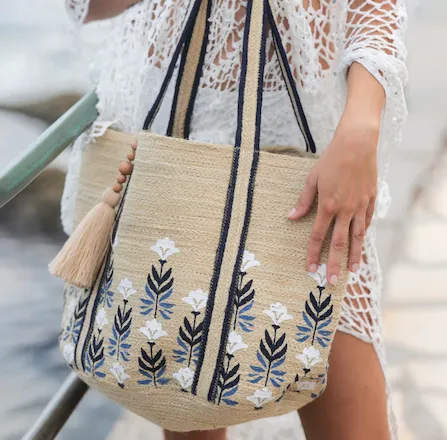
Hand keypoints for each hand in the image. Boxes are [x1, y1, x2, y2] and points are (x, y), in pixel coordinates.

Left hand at [288, 120, 377, 284]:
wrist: (357, 144)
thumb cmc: (331, 160)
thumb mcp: (312, 179)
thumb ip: (303, 201)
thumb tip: (291, 217)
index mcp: (328, 206)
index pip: (317, 236)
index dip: (312, 254)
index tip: (310, 268)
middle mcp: (345, 210)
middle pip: (339, 243)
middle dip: (334, 264)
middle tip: (332, 281)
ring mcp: (360, 206)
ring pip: (357, 237)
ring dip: (354, 255)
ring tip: (353, 271)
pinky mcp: (371, 200)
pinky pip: (367, 222)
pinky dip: (364, 234)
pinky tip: (362, 244)